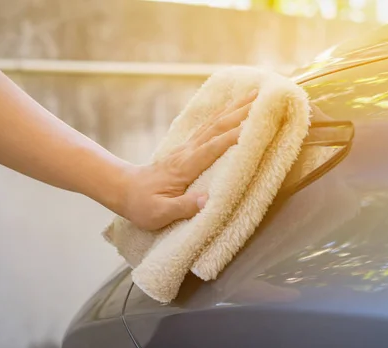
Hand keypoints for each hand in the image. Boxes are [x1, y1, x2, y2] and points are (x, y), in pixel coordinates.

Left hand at [116, 89, 257, 229]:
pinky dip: (223, 114)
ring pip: (214, 123)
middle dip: (241, 112)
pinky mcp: (187, 148)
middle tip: (264, 98)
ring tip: (255, 95)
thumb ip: (183, 207)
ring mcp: (187, 147)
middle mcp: (187, 151)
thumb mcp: (159, 213)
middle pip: (217, 127)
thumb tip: (208, 200)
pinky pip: (209, 127)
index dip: (235, 136)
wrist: (124, 190)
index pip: (213, 147)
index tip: (257, 126)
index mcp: (184, 166)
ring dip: (235, 108)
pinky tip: (232, 108)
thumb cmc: (142, 205)